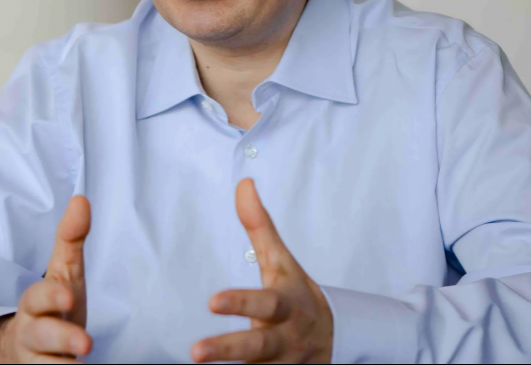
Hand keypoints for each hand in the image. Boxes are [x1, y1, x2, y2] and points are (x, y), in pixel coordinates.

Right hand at [0, 195, 92, 363]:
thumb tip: (81, 200)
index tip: (67, 295)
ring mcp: (36, 362)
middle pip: (42, 336)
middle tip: (86, 344)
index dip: (51, 295)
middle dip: (61, 338)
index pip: (37, 297)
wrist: (22, 352)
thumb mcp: (63, 274)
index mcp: (36, 303)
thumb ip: (71, 240)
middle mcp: (33, 334)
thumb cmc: (51, 307)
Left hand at [191, 179, 333, 363]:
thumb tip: (243, 184)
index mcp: (286, 306)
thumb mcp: (281, 263)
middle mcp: (284, 339)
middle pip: (258, 347)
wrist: (336, 338)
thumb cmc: (296, 295)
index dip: (240, 303)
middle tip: (195, 352)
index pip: (265, 303)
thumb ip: (260, 227)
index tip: (213, 301)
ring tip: (195, 364)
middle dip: (228, 350)